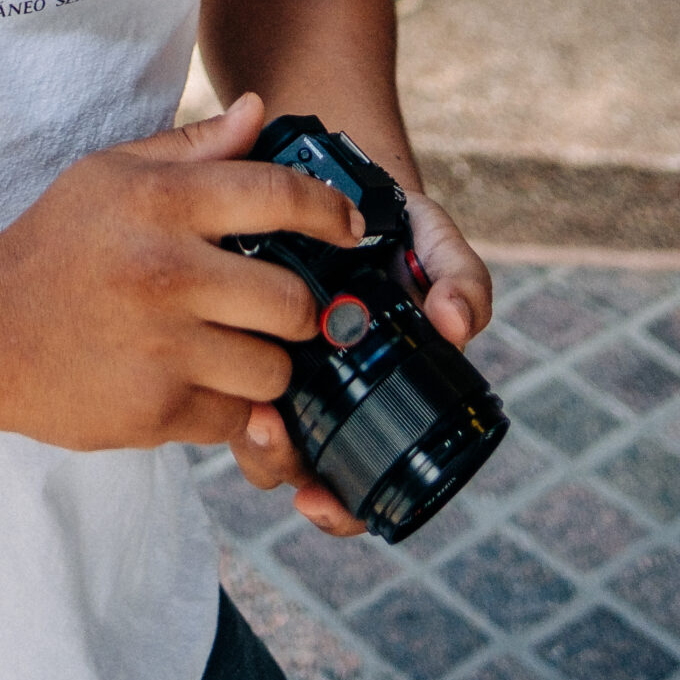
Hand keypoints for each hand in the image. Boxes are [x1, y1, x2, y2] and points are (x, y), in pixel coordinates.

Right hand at [0, 92, 363, 452]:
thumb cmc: (53, 245)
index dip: (330, 212)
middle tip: (276, 305)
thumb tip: (259, 109)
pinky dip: (226, 406)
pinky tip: (193, 380)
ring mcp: (163, 349)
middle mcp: (167, 273)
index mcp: (159, 203)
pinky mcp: (156, 413)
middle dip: (295, 308)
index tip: (347, 230)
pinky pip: (236, 419)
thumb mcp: (110, 174)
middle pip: (295, 302)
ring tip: (231, 346)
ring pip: (275, 370)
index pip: (278, 195)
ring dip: (263, 363)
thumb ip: (192, 147)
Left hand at [229, 186, 494, 535]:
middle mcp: (319, 386)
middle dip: (278, 464)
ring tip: (254, 413)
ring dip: (251, 434)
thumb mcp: (433, 245)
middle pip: (293, 462)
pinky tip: (223, 363)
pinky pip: (219, 371)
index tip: (314, 499)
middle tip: (269, 434)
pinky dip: (220, 379)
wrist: (339, 172)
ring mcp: (275, 359)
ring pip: (252, 427)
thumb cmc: (393, 223)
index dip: (337, 507)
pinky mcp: (234, 325)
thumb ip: (460, 281)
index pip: (352, 477)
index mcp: (370, 386)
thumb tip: (456, 324)